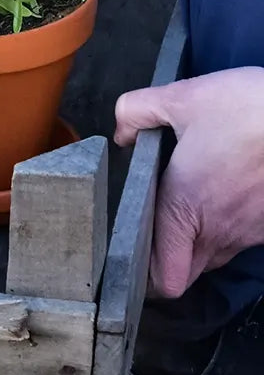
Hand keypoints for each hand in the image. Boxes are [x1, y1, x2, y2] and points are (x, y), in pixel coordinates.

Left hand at [114, 67, 263, 298]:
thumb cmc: (247, 108)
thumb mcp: (181, 98)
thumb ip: (135, 112)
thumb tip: (123, 133)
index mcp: (185, 207)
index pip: (166, 277)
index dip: (146, 275)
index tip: (133, 253)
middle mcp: (220, 229)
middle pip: (189, 270)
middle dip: (170, 256)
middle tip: (157, 221)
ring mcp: (253, 230)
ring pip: (218, 252)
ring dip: (203, 235)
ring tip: (195, 193)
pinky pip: (245, 235)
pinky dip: (233, 220)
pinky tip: (228, 185)